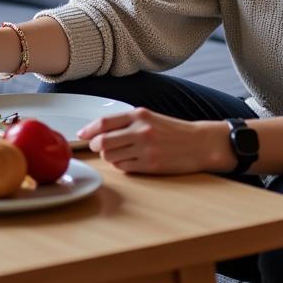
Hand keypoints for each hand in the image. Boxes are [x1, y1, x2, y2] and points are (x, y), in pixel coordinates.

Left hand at [77, 107, 234, 174]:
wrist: (201, 143)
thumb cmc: (172, 130)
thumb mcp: (149, 118)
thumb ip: (125, 122)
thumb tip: (98, 131)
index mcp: (138, 115)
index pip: (104, 122)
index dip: (88, 130)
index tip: (81, 134)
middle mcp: (140, 130)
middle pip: (103, 142)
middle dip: (96, 146)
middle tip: (99, 147)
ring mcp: (146, 149)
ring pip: (111, 156)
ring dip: (109, 157)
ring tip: (118, 154)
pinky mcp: (151, 165)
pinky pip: (124, 168)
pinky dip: (121, 166)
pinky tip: (129, 161)